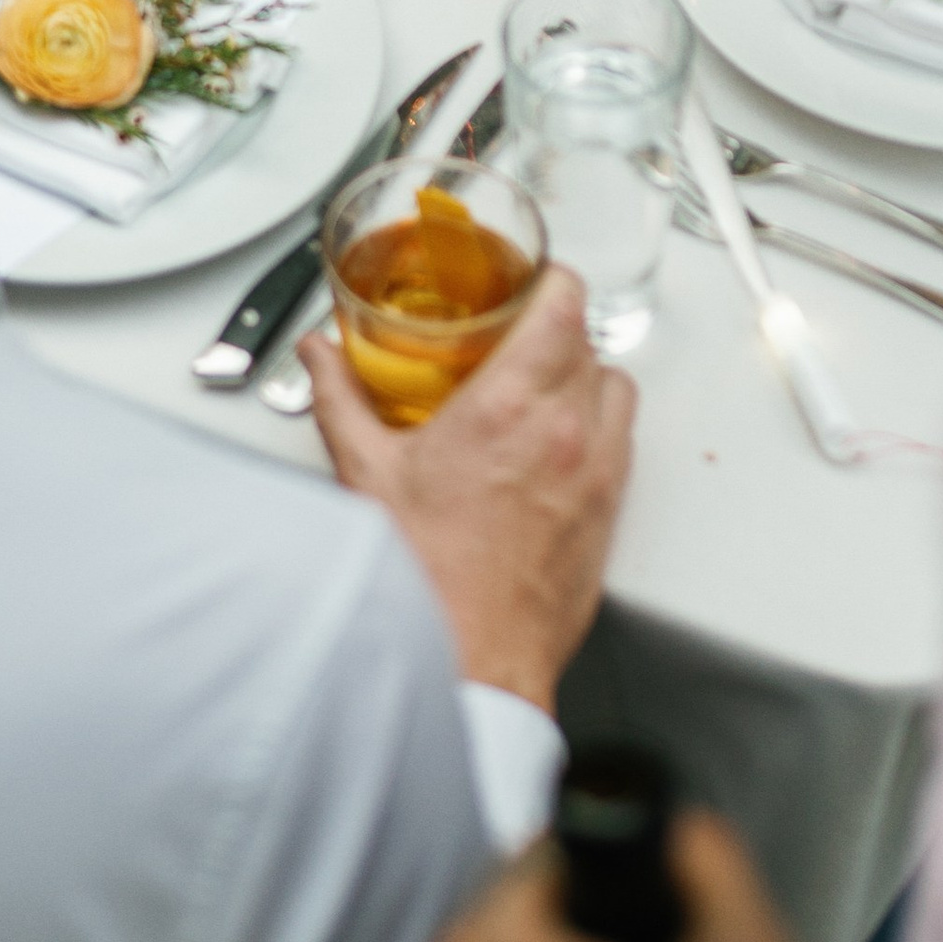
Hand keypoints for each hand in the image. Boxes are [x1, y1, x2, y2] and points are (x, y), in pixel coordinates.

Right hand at [303, 267, 634, 705]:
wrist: (469, 660)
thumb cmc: (425, 579)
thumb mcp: (365, 472)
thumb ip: (340, 397)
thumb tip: (320, 356)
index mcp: (509, 408)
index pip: (565, 304)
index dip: (551, 282)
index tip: (529, 284)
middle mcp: (565, 432)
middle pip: (589, 342)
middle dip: (556, 330)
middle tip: (519, 338)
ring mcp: (595, 474)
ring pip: (617, 388)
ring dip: (586, 378)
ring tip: (542, 390)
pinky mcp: (609, 515)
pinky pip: (622, 443)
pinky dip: (598, 429)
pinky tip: (556, 446)